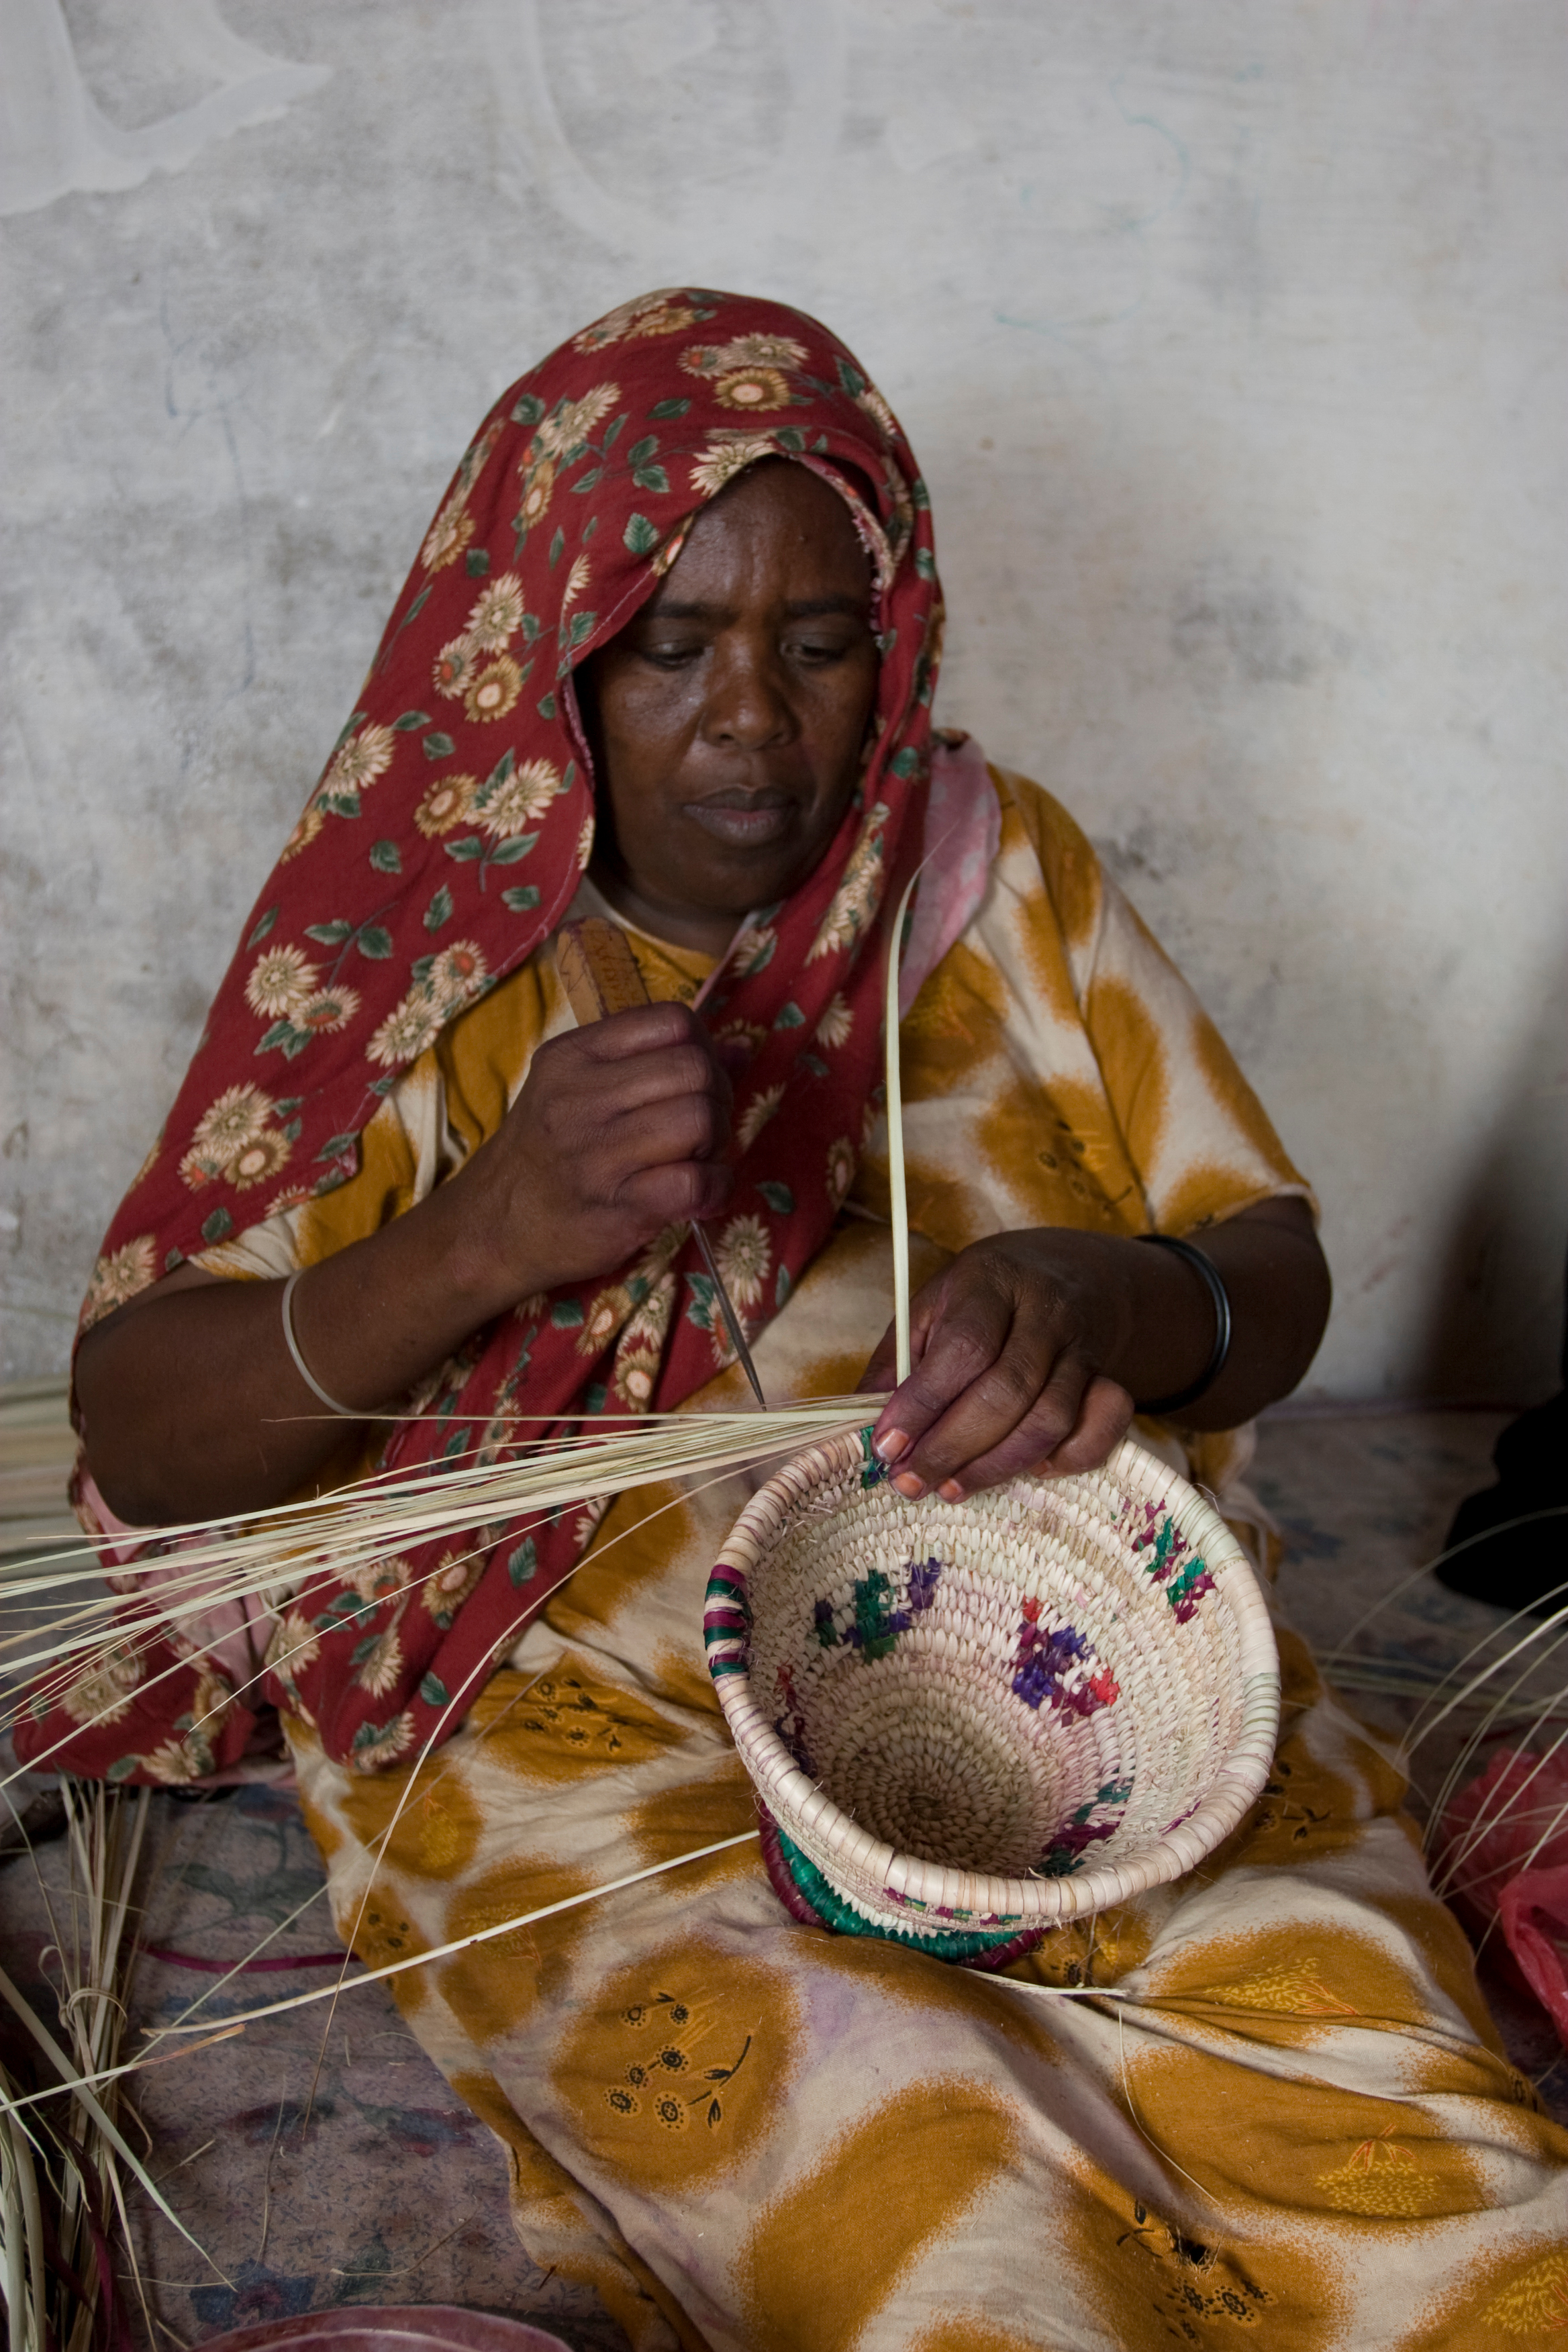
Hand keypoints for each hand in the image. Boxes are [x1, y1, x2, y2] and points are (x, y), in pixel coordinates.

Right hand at [448, 1000, 735, 1307]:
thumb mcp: (579, 1090)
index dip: (702, 1048)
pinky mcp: (618, 1206)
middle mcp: (580, 1096)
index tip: (693, 1082)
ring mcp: (597, 1153)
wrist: (491, 1229)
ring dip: (718, 1142)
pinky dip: (716, 1187)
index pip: (672, 1020)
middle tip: (702, 1128)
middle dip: (717, 1097)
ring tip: (697, 1159)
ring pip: (700, 1118)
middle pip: (694, 1068)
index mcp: (573, 1055)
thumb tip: (741, 1050)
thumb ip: (655, 1064)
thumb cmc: (545, 1155)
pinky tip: (702, 1194)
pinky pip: (696, 1182)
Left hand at [861, 1230, 1136, 1498]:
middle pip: (1007, 1390)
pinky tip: (1028, 1470)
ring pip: (1051, 1417)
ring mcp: (1083, 1346)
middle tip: (910, 1481)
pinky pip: (1104, 1426)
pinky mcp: (1110, 1377)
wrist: (1068, 1274)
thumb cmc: (981, 1298)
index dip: (923, 1404)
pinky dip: (1069, 1458)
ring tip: (951, 1488)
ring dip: (997, 1465)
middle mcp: (1045, 1310)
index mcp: (990, 1281)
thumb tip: (859, 1428)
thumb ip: (894, 1364)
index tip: (887, 1446)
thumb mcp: (929, 1309)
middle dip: (953, 1447)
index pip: (964, 1348)